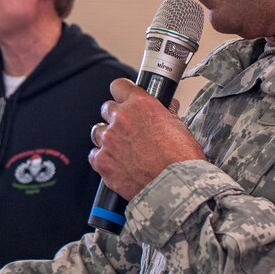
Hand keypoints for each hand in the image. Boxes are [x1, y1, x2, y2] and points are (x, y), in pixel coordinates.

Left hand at [88, 79, 205, 199]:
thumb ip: (167, 113)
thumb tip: (168, 107)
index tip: (124, 98)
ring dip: (107, 137)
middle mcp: (121, 119)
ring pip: (98, 130)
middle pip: (107, 108)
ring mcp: (109, 140)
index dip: (122, 92)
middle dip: (116, 117)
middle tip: (128, 129)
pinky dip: (102, 158)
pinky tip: (116, 163)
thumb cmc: (180, 159)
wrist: (174, 187)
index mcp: (140, 105)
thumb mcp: (179, 127)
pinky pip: (94, 154)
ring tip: (122, 149)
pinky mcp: (102, 161)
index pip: (119, 86)